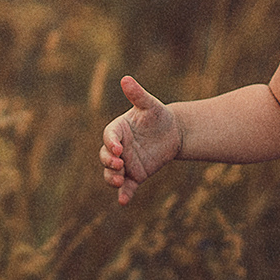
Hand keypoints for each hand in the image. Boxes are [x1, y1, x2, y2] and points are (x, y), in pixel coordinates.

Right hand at [100, 75, 182, 204]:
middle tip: (120, 165)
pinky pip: (126, 187)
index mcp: (118, 129)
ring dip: (111, 179)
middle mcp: (117, 148)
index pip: (109, 136)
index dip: (111, 143)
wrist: (173, 133)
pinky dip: (123, 194)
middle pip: (105, 157)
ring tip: (118, 181)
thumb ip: (137, 95)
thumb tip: (125, 78)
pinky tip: (124, 201)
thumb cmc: (158, 115)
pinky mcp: (135, 175)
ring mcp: (125, 163)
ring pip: (111, 174)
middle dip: (109, 162)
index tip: (119, 148)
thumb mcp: (149, 105)